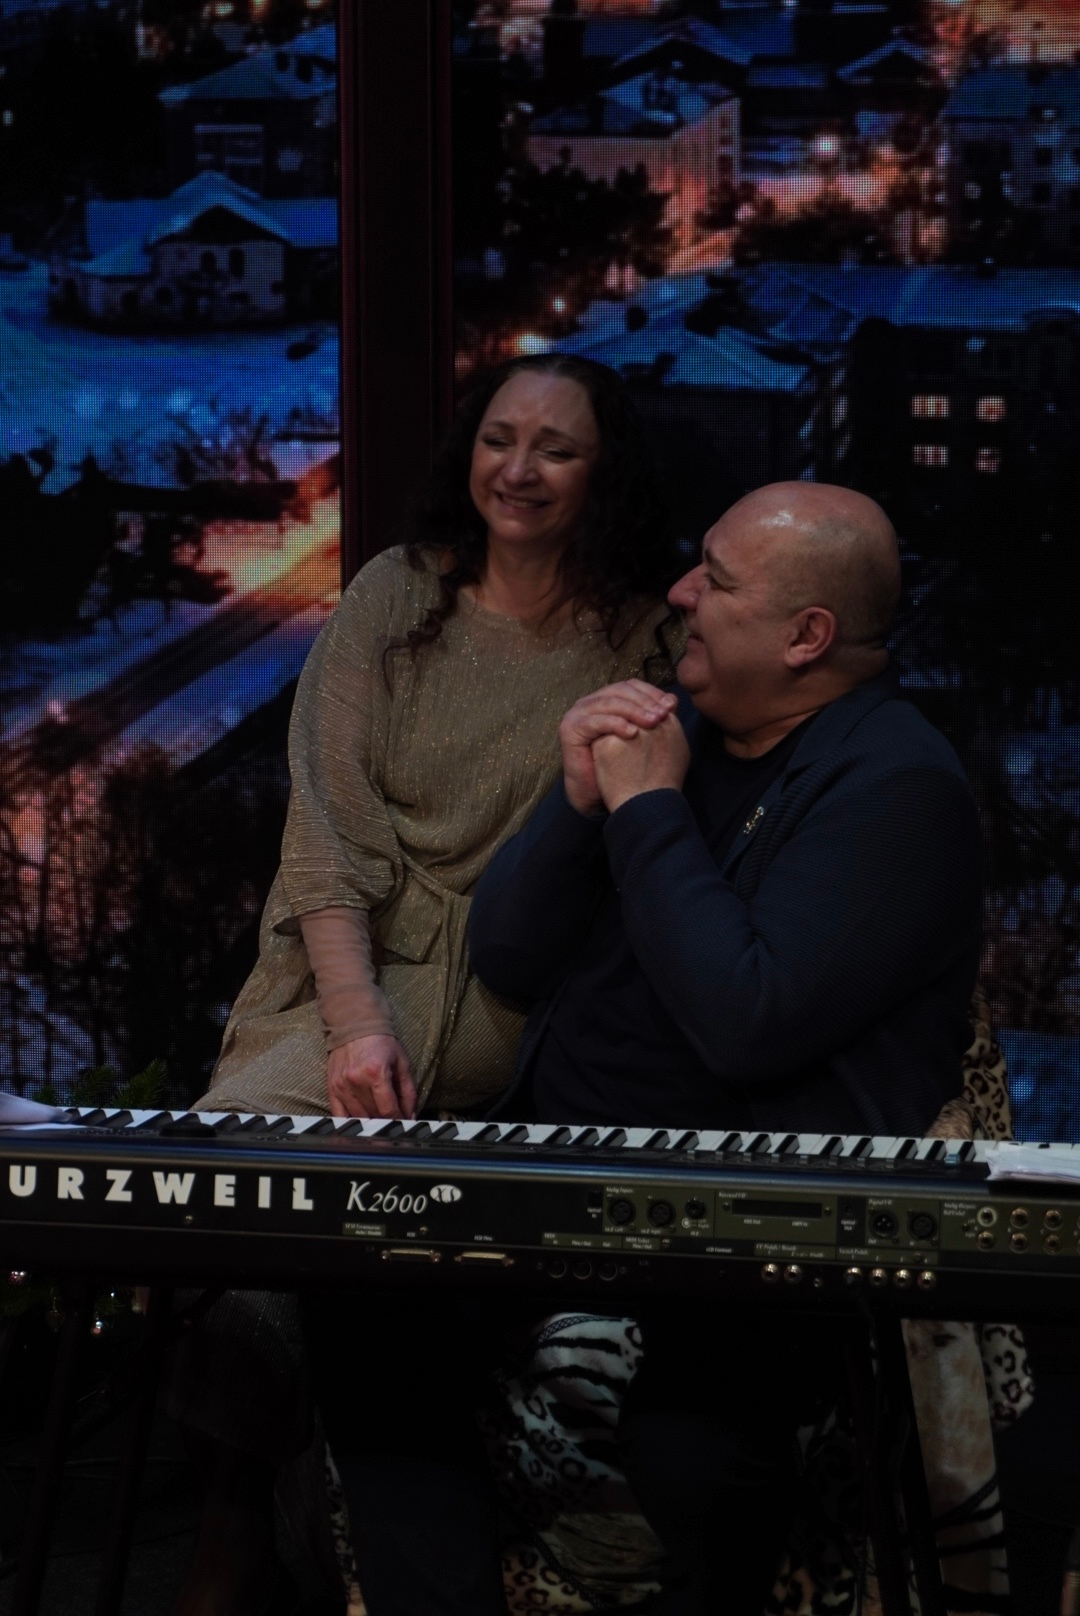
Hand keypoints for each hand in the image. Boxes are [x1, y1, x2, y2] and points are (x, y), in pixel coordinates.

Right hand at [327, 1035, 417, 1118]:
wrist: (355, 1024)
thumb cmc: (381, 1042)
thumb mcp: (402, 1062)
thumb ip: (408, 1091)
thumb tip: (410, 1116)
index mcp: (376, 1073)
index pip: (388, 1110)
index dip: (399, 1121)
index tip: (404, 1124)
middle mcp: (356, 1081)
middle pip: (373, 1115)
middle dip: (386, 1121)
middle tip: (394, 1121)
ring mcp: (341, 1085)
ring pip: (358, 1117)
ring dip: (371, 1122)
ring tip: (380, 1119)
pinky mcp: (332, 1088)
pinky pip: (339, 1115)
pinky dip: (350, 1122)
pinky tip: (359, 1124)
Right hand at [559, 682, 677, 814]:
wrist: (596, 794)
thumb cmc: (620, 768)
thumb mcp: (642, 738)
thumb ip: (654, 718)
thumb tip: (673, 700)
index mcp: (606, 700)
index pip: (631, 686)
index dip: (651, 692)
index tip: (671, 705)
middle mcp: (590, 702)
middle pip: (620, 691)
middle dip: (645, 702)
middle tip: (664, 715)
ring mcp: (578, 713)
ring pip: (610, 703)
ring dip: (634, 711)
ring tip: (653, 723)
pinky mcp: (570, 727)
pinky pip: (596, 721)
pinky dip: (616, 724)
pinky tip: (632, 733)